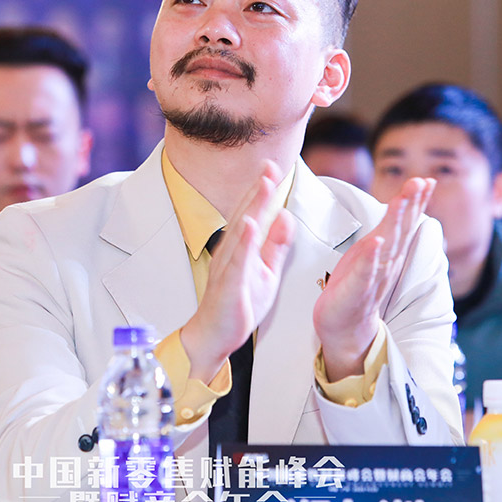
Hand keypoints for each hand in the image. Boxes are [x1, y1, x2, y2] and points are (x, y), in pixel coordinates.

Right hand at [180, 161, 295, 382]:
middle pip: (246, 214)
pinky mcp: (229, 285)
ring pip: (242, 232)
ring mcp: (229, 267)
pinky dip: (244, 242)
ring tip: (263, 185)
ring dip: (252, 207)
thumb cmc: (238, 303)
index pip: (253, 213)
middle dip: (258, 189)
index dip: (262, 190)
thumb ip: (276, 245)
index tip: (272, 166)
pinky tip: (251, 225)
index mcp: (242, 248)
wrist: (215, 335)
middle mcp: (232, 252)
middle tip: (269, 165)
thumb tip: (286, 217)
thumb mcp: (266, 271)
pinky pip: (238, 261)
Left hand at [312, 177, 435, 380]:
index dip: (416, 202)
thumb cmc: (357, 286)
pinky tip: (377, 243)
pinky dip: (372, 259)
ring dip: (395, 223)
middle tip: (420, 182)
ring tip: (401, 200)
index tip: (426, 180)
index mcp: (389, 252)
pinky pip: (366, 273)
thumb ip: (389, 232)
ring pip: (387, 246)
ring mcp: (373, 277)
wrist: (346, 329)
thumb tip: (402, 206)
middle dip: (411, 205)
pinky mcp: (356, 292)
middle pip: (401, 230)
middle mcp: (386, 263)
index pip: (406, 223)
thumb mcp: (373, 254)